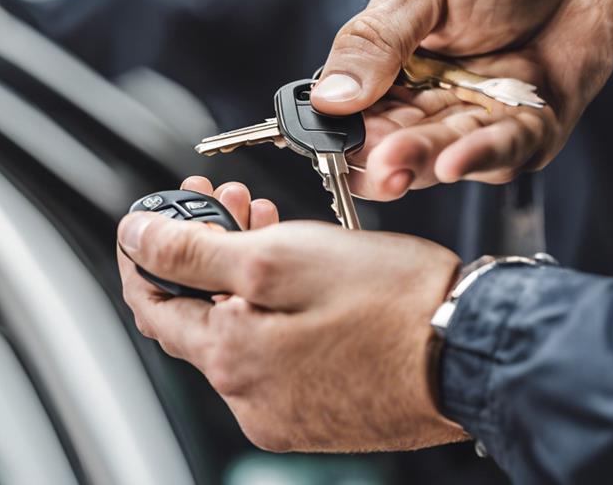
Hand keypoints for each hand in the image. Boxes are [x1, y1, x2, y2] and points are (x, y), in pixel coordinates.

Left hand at [117, 178, 465, 451]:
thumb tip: (135, 237)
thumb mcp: (279, 257)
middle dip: (201, 250)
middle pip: (195, 315)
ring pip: (235, 330)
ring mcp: (284, 411)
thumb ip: (193, 252)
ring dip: (237, 274)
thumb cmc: (394, 304)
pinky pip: (272, 354)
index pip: (153, 305)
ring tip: (263, 221)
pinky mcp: (316, 411)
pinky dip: (269, 309)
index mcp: (231, 359)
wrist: (477, 351)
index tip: (156, 215)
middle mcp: (249, 398)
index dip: (146, 253)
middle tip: (222, 201)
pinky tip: (292, 272)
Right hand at [309, 0, 612, 199]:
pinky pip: (500, 155)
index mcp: (389, 70)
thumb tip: (330, 94)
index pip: (351, 115)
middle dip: (378, 159)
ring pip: (439, 158)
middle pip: (389, 148)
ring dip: (419, 159)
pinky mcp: (525, 135)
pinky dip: (477, 157)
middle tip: (369, 158)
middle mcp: (427, 104)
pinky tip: (455, 159)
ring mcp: (474, 123)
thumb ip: (374, 39)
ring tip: (398, 158)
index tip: (332, 140)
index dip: (340, 133)